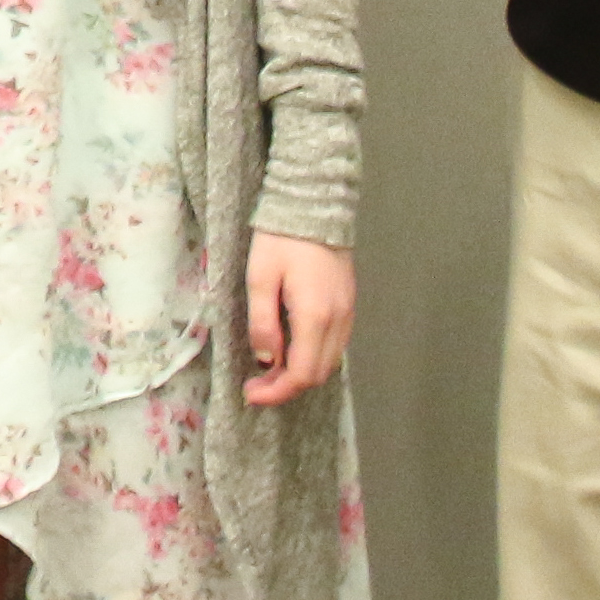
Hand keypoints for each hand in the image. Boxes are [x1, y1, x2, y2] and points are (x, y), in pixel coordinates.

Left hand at [243, 231, 354, 406]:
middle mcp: (339, 320)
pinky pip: (334, 345)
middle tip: (255, 383)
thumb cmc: (280, 239)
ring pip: (329, 361)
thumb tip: (266, 360)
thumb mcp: (260, 278)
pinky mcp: (349, 304)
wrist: (314, 206)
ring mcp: (348, 313)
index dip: (277, 392)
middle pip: (318, 373)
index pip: (303, 374)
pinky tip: (290, 349)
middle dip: (286, 386)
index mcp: (315, 316)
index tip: (251, 393)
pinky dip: (313, 356)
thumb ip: (263, 323)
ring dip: (300, 373)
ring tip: (268, 369)